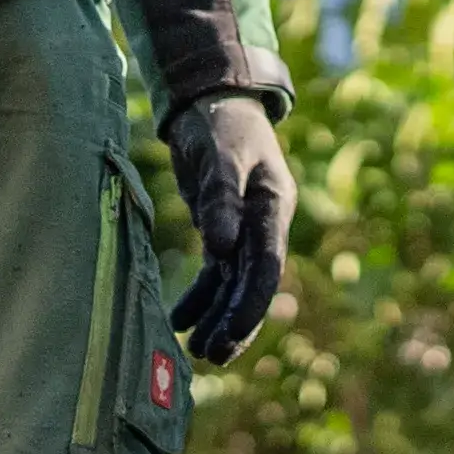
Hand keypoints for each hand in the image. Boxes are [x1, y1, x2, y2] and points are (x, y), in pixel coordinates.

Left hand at [161, 92, 293, 362]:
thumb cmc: (221, 122)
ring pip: (232, 284)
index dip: (250, 306)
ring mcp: (243, 229)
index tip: (230, 335)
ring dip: (217, 317)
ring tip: (197, 350)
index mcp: (272, 208)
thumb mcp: (220, 154)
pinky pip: (214, 273)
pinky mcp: (222, 228)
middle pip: (251, 284)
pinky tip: (180, 320)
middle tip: (212, 355)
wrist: (213, 98)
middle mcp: (262, 224)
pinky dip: (199, 297)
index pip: (266, 268)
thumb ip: (220, 199)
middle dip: (234, 322)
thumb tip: (221, 249)